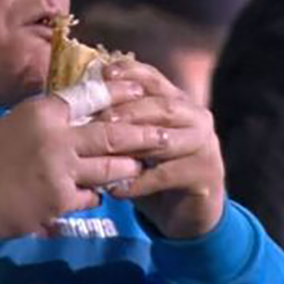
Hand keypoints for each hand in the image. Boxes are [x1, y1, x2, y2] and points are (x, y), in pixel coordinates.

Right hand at [0, 81, 169, 239]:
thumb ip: (44, 119)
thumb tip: (73, 113)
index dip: (118, 93)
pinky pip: (92, 197)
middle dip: (142, 134)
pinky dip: (97, 195)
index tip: (139, 89)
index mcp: (41, 112)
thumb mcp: (11, 124)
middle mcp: (56, 138)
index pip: (89, 96)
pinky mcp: (60, 201)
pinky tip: (101, 194)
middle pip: (111, 132)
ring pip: (110, 168)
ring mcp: (61, 171)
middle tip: (164, 133)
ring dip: (127, 167)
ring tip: (141, 164)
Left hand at [100, 60, 225, 239]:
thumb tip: (79, 106)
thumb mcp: (137, 141)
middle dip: (128, 111)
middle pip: (162, 106)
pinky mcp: (204, 175)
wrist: (188, 211)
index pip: (154, 79)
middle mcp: (196, 118)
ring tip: (104, 153)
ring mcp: (204, 145)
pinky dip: (138, 182)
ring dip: (132, 146)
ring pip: (165, 140)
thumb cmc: (155, 169)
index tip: (104, 74)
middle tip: (99, 120)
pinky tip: (116, 189)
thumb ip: (121, 122)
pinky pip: (166, 176)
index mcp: (178, 101)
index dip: (130, 73)